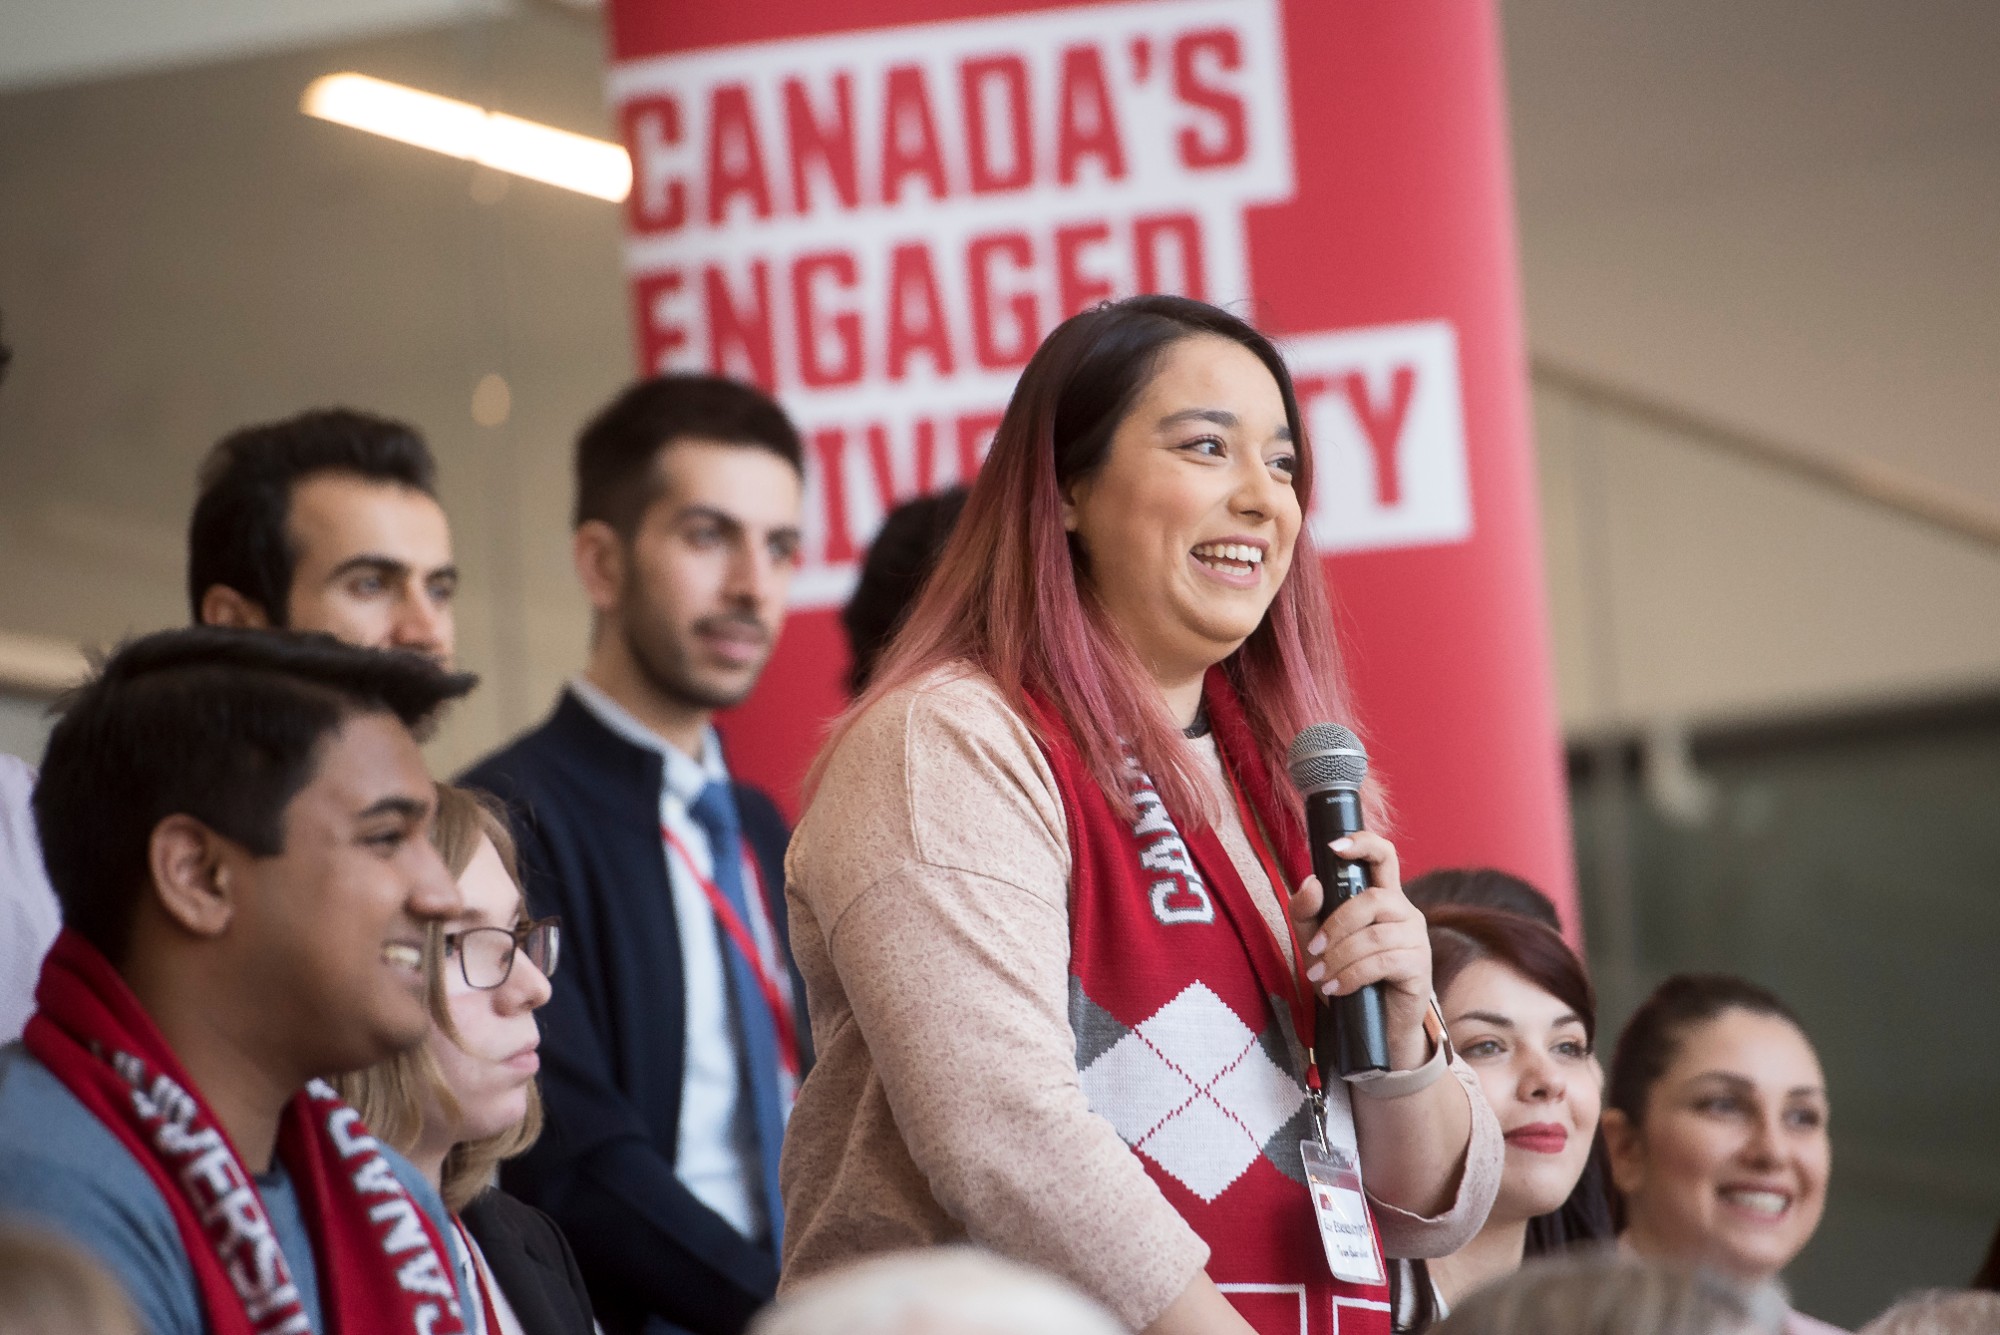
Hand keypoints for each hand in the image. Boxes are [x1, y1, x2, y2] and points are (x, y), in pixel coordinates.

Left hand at [1286, 831, 1432, 1068]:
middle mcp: (1404, 913)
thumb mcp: (1316, 943)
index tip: (1335, 847)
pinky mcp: (1420, 967)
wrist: (1372, 1029)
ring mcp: (1416, 939)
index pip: (1383, 857)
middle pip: (1372, 898)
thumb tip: (1312, 882)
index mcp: (1382, 898)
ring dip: (1340, 956)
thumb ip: (1307, 912)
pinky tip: (1337, 988)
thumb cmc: (1347, 978)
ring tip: (1321, 977)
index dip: (1364, 844)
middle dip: (1336, 924)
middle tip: (1314, 950)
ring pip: (1375, 935)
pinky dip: (1352, 975)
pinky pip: (1383, 962)